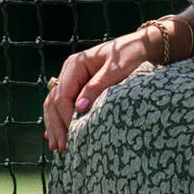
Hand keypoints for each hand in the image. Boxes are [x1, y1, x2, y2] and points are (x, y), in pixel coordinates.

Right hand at [43, 30, 153, 153]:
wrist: (140, 47)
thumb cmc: (129, 56)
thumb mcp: (115, 70)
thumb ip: (97, 87)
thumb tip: (79, 108)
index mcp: (75, 64)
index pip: (63, 94)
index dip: (65, 116)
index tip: (72, 134)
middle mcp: (69, 71)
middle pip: (55, 101)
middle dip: (56, 125)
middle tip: (61, 147)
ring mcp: (71, 79)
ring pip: (54, 104)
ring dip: (54, 125)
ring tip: (57, 146)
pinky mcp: (77, 86)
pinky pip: (62, 104)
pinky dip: (58, 120)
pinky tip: (53, 135)